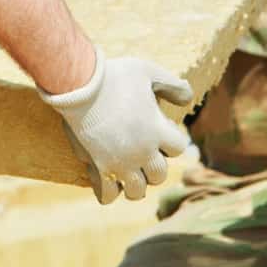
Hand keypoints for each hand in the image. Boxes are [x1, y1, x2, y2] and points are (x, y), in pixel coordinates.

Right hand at [41, 50, 193, 203]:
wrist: (78, 84)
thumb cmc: (114, 76)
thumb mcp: (148, 71)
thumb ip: (171, 84)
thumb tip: (188, 98)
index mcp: (157, 130)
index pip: (179, 148)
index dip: (172, 139)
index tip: (161, 130)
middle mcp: (142, 151)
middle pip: (159, 174)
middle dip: (155, 164)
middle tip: (144, 152)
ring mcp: (119, 162)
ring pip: (138, 191)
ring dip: (137, 183)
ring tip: (130, 173)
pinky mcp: (98, 167)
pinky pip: (108, 195)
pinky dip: (111, 192)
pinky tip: (109, 180)